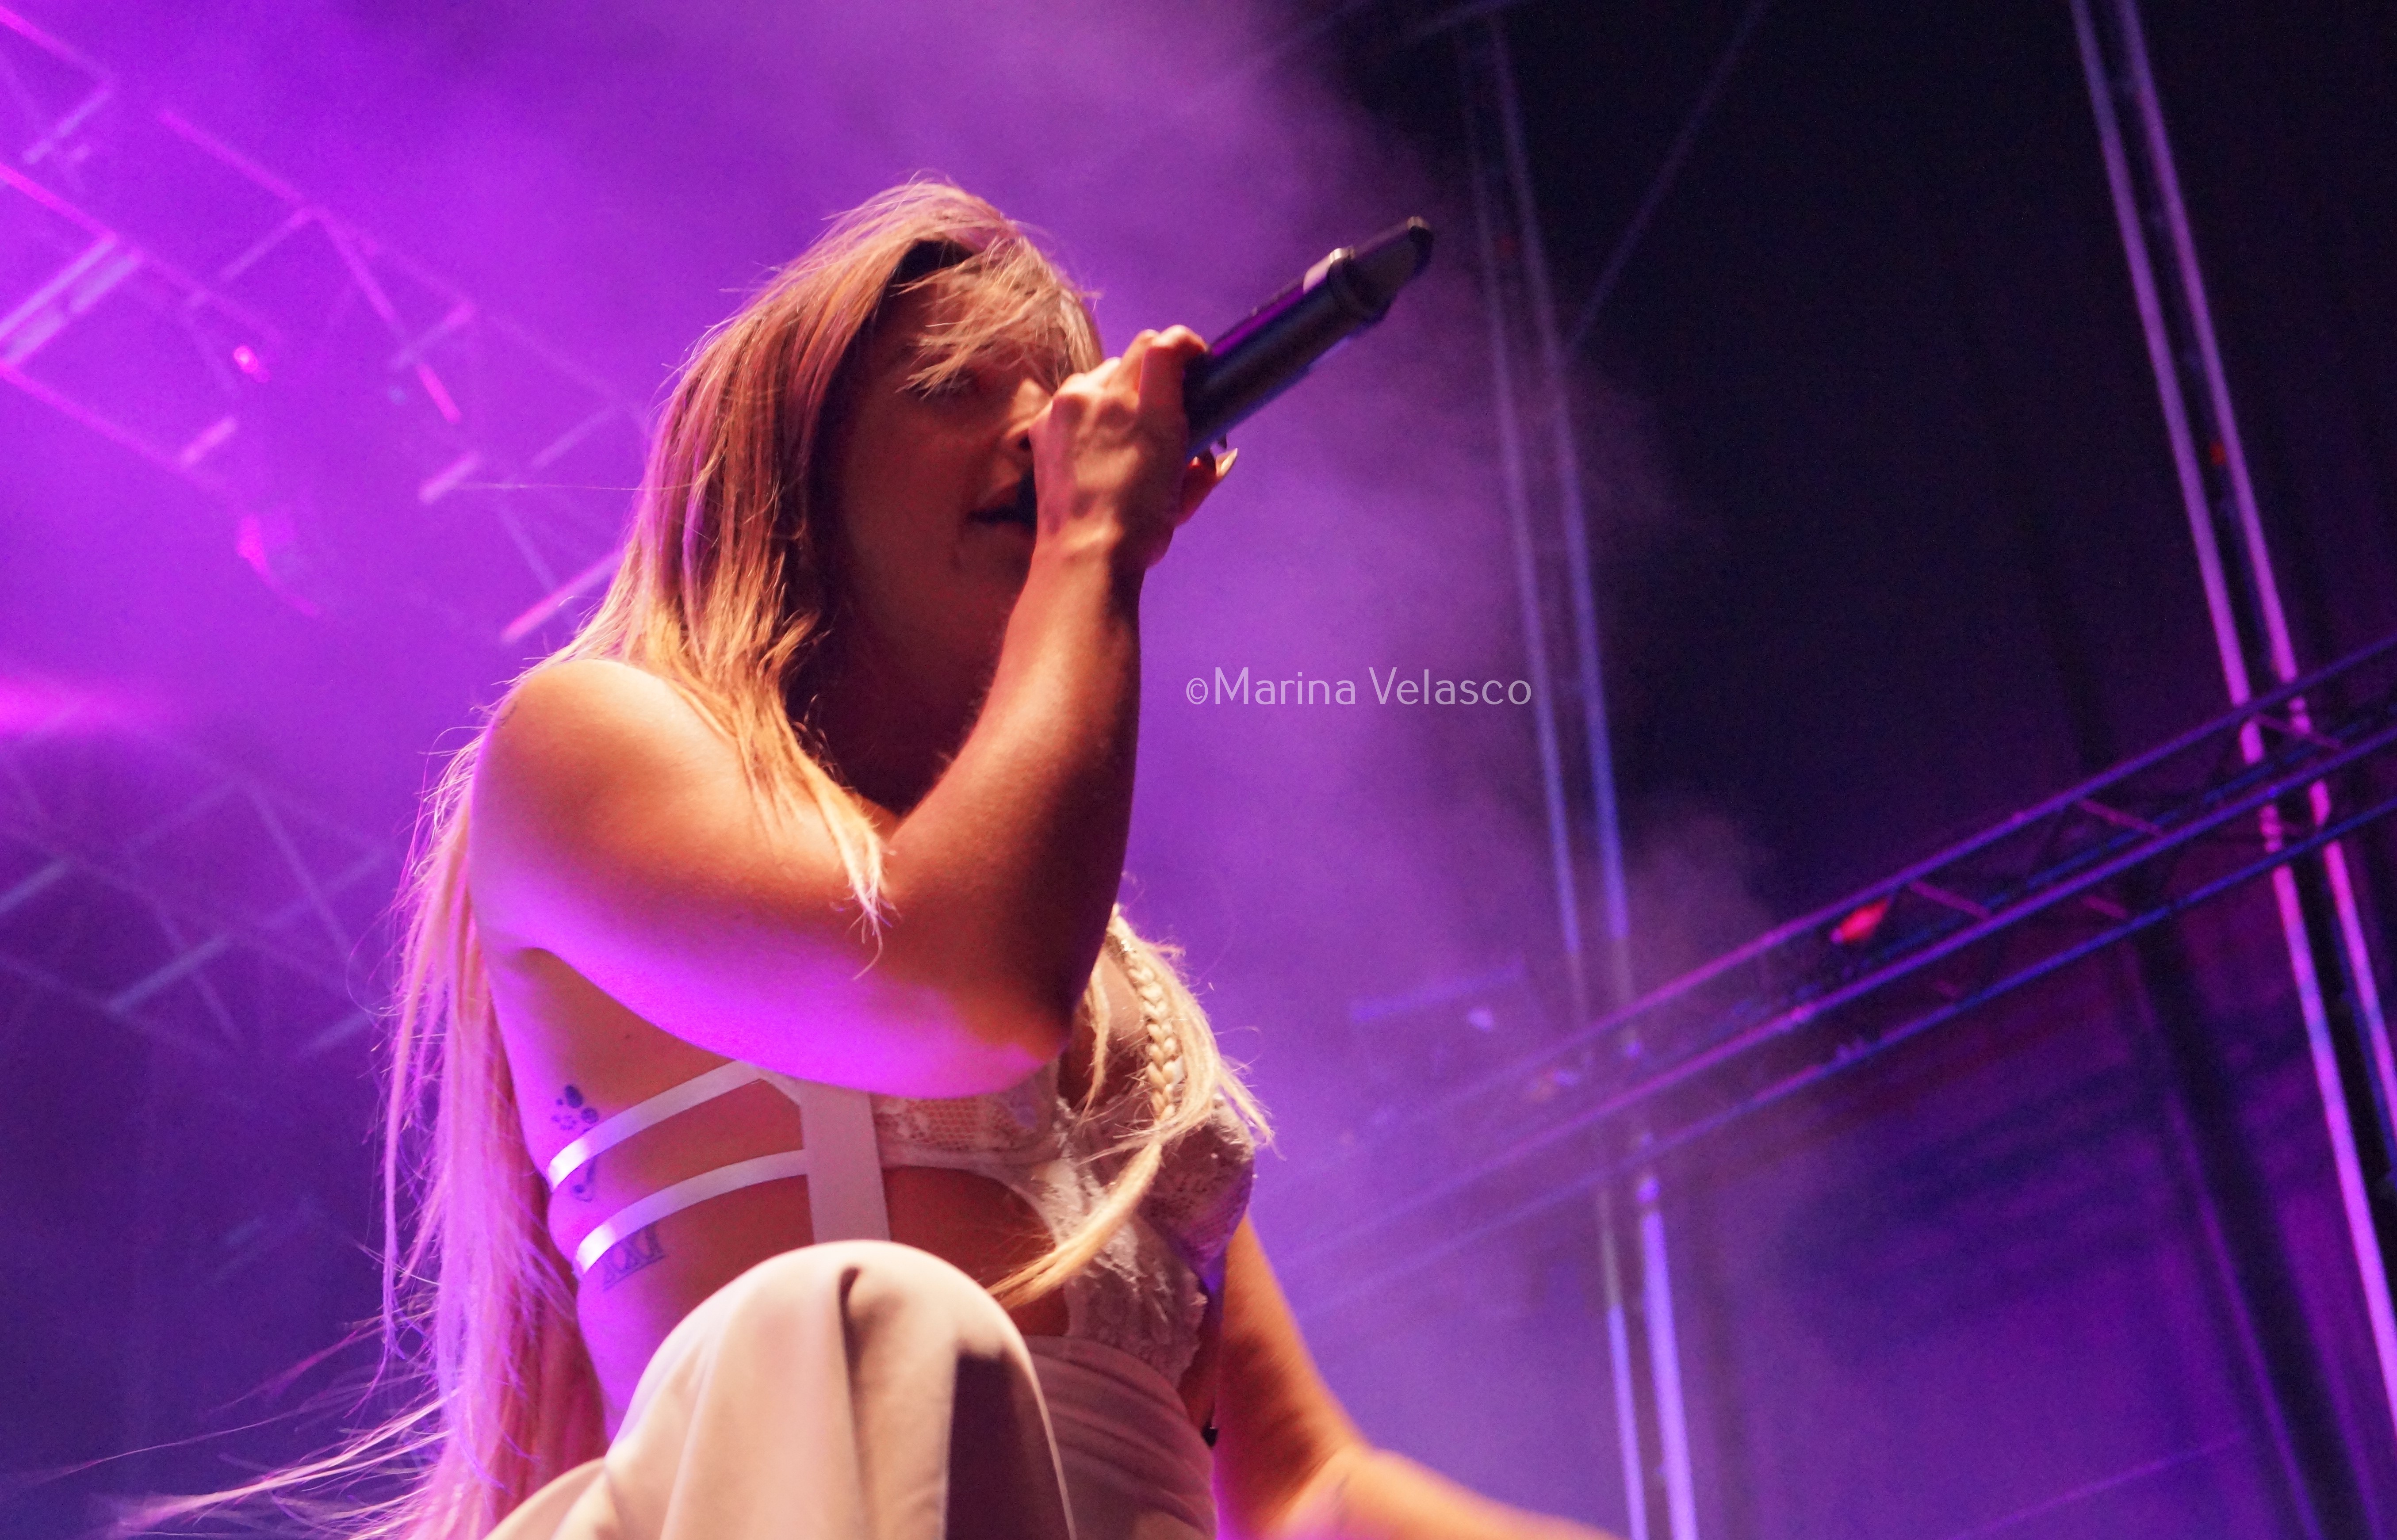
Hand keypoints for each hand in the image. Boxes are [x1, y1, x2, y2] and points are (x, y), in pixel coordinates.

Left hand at [1028, 326, 1233, 572]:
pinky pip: (1072, 400)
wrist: (1084, 554)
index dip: (1185, 346)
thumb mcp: (1185, 496)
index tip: (1195, 361)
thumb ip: (1205, 467)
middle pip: (1133, 356)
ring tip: (1124, 430)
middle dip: (1151, 377)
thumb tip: (1220, 456)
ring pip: (1100, 376)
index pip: (1165, 345)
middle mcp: (1105, 396)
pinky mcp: (1044, 423)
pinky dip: (1086, 412)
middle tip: (1161, 411)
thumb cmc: (1140, 529)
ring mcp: (1068, 406)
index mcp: (1150, 410)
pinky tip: (1093, 444)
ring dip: (1116, 392)